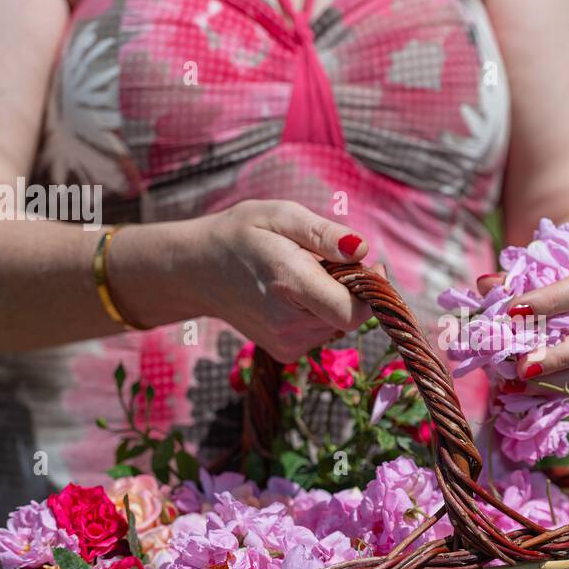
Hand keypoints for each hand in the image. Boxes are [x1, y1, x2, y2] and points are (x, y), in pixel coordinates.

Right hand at [176, 199, 375, 361]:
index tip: (370, 265)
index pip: (353, 311)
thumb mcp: (279, 216)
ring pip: (339, 322)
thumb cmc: (240, 235)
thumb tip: (363, 249)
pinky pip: (323, 331)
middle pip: (350, 314)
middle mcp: (289, 324)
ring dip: (333, 298)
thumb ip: (324, 233)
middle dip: (350, 287)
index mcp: (290, 284)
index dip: (372, 291)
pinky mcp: (285, 352)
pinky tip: (292, 294)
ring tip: (301, 275)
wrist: (196, 271)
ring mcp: (286, 343)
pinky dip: (319, 311)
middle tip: (322, 260)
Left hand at [491, 232, 568, 393]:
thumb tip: (486, 285)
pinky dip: (556, 385)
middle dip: (561, 355)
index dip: (552, 300)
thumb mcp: (549, 249)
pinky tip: (524, 389)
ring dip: (556, 379)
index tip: (513, 312)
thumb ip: (520, 269)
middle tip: (522, 367)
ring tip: (516, 384)